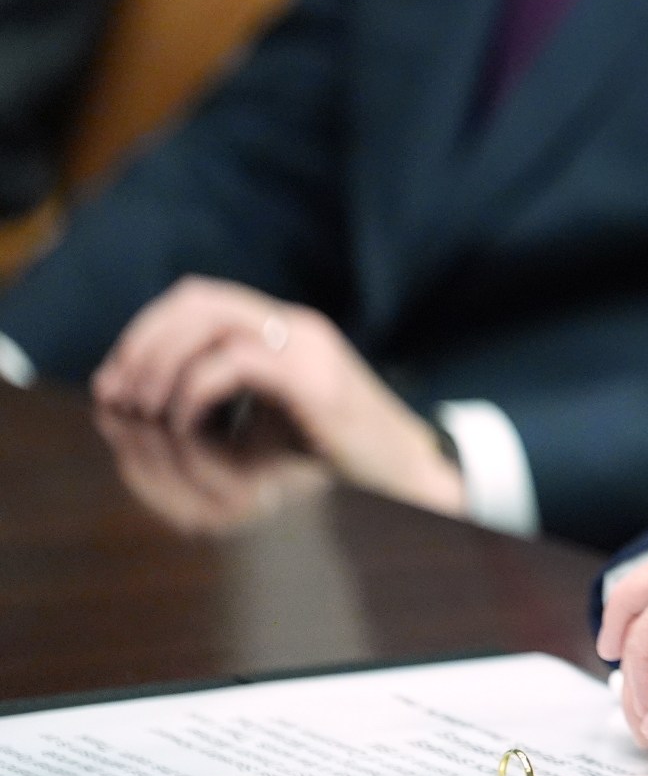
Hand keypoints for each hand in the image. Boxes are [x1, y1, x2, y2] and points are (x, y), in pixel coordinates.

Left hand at [91, 276, 464, 515]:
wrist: (405, 478)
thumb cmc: (331, 460)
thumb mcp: (259, 424)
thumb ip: (210, 401)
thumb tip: (130, 397)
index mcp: (284, 329)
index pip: (199, 297)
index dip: (145, 330)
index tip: (114, 381)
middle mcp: (297, 325)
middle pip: (197, 298)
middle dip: (143, 342)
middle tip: (118, 393)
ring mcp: (309, 348)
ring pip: (210, 321)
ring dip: (161, 364)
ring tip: (145, 408)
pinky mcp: (314, 382)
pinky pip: (233, 365)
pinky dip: (192, 392)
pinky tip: (184, 423)